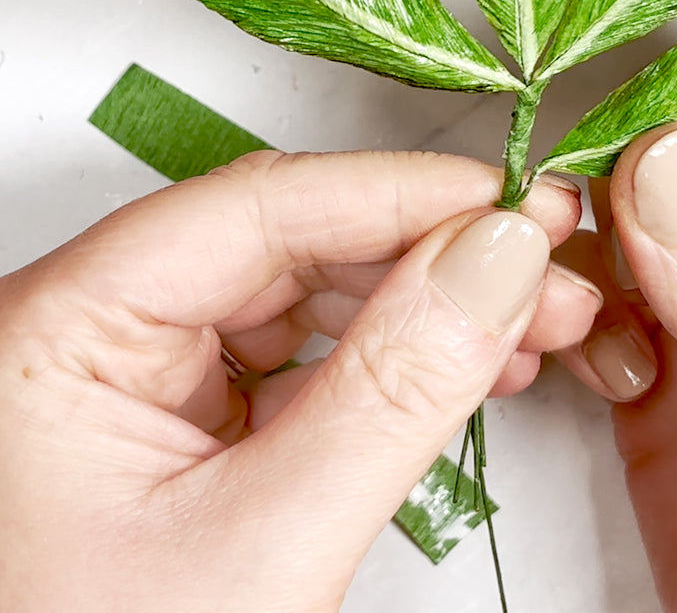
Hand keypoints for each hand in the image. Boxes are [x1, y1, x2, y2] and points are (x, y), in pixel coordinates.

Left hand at [0, 150, 594, 611]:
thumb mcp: (266, 549)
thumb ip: (394, 391)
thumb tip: (500, 260)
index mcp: (62, 329)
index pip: (261, 207)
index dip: (409, 195)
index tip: (520, 205)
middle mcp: (93, 328)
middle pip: (293, 239)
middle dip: (437, 253)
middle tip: (546, 267)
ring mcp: (138, 371)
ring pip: (309, 288)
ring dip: (429, 301)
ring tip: (528, 323)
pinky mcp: (183, 417)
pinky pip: (303, 351)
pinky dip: (393, 356)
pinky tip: (464, 362)